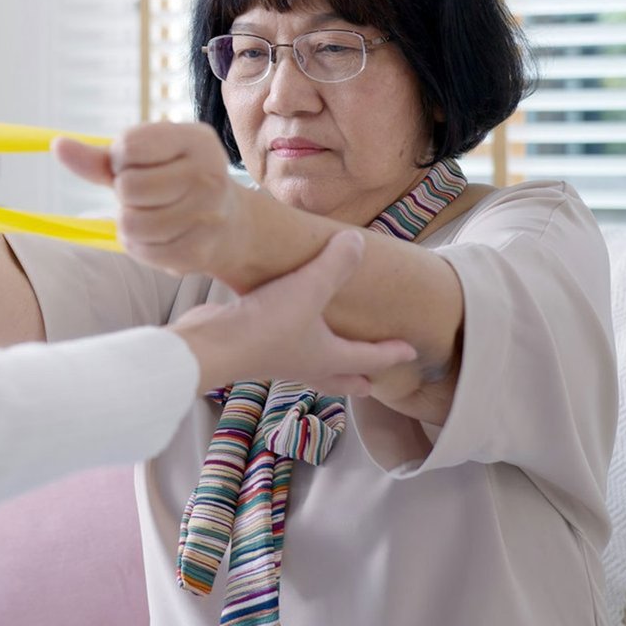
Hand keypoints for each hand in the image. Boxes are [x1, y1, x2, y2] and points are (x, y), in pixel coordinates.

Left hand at [53, 122, 247, 276]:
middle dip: (126, 194)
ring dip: (129, 223)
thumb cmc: (175, 183)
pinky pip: (141, 251)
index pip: (128, 146)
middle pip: (127, 188)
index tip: (139, 165)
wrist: (229, 224)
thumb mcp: (144, 162)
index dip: (121, 160)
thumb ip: (100, 157)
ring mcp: (207, 214)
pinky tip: (157, 237)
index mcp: (195, 139)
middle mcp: (207, 173)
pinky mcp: (199, 250)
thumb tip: (57, 146)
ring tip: (150, 216)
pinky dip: (138, 246)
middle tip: (147, 195)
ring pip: (131, 223)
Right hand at [168, 230, 414, 395]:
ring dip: (323, 367)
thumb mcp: (309, 288)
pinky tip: (285, 328)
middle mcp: (306, 364)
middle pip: (338, 378)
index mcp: (328, 357)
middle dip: (356, 379)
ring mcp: (279, 360)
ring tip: (328, 357)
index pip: (368, 357)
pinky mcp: (254, 349)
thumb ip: (335, 265)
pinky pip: (283, 349)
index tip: (411, 353)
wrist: (214, 346)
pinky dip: (292, 345)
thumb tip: (357, 242)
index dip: (391, 353)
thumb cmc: (267, 326)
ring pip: (310, 368)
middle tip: (369, 383)